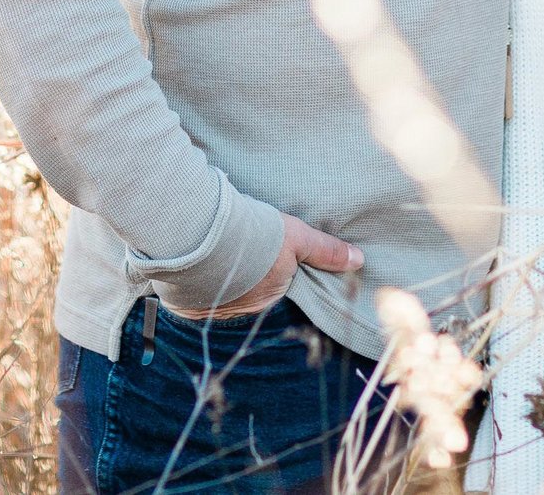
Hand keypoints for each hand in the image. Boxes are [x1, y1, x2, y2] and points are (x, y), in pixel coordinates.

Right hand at [195, 213, 362, 319]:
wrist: (202, 233)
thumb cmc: (255, 235)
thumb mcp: (297, 237)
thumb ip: (325, 251)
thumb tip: (359, 260)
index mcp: (269, 298)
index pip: (274, 289)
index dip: (272, 273)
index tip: (266, 258)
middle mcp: (240, 310)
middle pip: (248, 295)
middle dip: (247, 279)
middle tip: (243, 255)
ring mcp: (211, 308)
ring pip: (220, 295)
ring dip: (220, 281)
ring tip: (217, 257)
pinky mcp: (185, 302)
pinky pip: (193, 297)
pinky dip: (196, 284)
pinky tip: (195, 266)